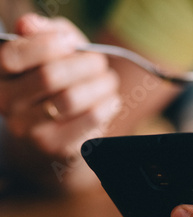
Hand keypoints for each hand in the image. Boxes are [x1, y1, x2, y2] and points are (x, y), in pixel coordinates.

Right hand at [0, 13, 120, 157]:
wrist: (57, 135)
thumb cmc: (58, 83)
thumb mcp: (51, 52)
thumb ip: (44, 32)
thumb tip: (29, 23)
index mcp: (1, 76)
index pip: (12, 57)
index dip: (45, 45)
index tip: (70, 42)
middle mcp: (7, 104)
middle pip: (49, 77)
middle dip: (84, 64)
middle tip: (100, 62)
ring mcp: (29, 130)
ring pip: (71, 99)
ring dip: (100, 84)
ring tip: (109, 81)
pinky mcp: (56, 148)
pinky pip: (89, 119)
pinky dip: (107, 105)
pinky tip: (111, 100)